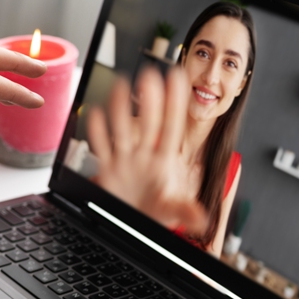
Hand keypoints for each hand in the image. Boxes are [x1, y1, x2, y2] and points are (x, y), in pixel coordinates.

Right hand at [87, 65, 206, 232]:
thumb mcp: (173, 211)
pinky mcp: (107, 170)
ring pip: (123, 130)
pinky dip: (97, 132)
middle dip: (149, 99)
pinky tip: (95, 114)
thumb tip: (202, 219)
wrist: (133, 224)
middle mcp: (144, 156)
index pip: (172, 127)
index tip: (178, 78)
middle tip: (150, 74)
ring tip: (121, 84)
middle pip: (149, 124)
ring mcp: (125, 161)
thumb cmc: (155, 212)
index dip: (175, 103)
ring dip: (120, 108)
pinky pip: (101, 148)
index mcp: (164, 161)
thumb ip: (186, 211)